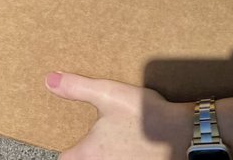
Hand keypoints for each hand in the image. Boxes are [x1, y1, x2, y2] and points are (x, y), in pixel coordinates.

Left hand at [46, 72, 192, 159]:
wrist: (183, 135)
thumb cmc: (144, 117)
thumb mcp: (108, 94)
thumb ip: (76, 88)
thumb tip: (49, 80)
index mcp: (87, 154)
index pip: (63, 159)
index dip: (66, 149)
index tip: (70, 140)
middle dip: (86, 150)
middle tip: (93, 136)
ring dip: (105, 153)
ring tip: (112, 138)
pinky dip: (124, 154)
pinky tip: (132, 143)